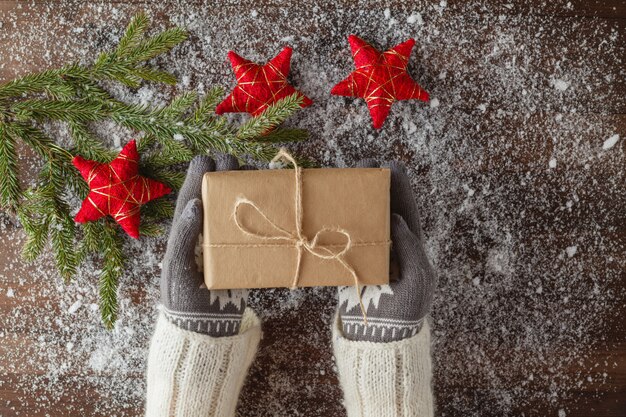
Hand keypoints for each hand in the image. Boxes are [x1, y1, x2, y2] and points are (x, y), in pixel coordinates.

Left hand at [160, 154, 252, 336]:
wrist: (206, 328)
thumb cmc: (183, 298)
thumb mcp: (176, 267)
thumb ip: (183, 235)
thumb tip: (195, 203)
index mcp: (185, 231)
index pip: (191, 195)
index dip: (199, 175)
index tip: (209, 158)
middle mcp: (205, 231)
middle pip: (215, 196)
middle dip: (224, 175)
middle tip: (234, 160)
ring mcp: (225, 241)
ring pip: (234, 207)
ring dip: (243, 189)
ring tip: (254, 173)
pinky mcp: (243, 253)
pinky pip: (252, 228)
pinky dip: (262, 213)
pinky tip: (272, 202)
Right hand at [337, 160, 435, 342]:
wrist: (380, 336)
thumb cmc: (405, 311)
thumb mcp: (418, 278)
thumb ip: (411, 248)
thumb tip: (395, 219)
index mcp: (410, 244)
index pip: (404, 207)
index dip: (398, 186)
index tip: (389, 165)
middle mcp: (389, 243)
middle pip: (381, 207)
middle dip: (372, 186)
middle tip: (361, 165)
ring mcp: (368, 251)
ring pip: (361, 218)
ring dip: (352, 200)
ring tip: (342, 179)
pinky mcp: (349, 261)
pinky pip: (343, 236)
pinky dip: (335, 222)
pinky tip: (326, 208)